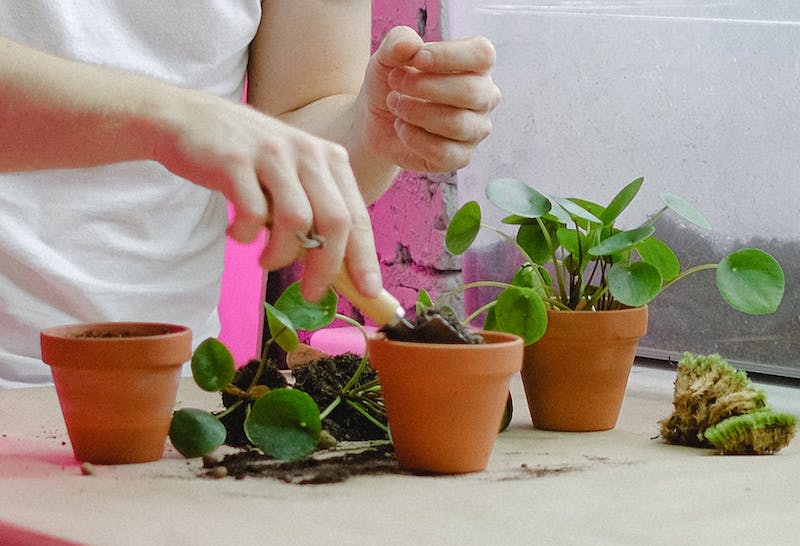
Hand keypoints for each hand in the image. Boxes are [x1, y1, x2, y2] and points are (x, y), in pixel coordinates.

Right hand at [153, 89, 381, 301]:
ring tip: (266, 261)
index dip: (364, 258)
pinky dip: (245, 235)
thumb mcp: (292, 174)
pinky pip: (251, 213)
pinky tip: (237, 234)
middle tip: (311, 292)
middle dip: (326, 267)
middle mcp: (307, 151)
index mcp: (329, 157)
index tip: (369, 292)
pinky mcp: (235, 160)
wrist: (186, 118)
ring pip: (296, 220)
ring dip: (281, 254)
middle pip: (334, 220)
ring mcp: (272, 154)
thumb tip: (338, 269)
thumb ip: (315, 210)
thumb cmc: (246, 158)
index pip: (357, 215)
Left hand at [361, 26, 500, 172]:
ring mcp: (475, 130)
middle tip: (396, 82)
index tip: (417, 59)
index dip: (449, 55)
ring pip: (457, 124)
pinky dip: (414, 138)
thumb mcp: (388, 56)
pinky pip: (444, 152)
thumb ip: (398, 42)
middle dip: (425, 87)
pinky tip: (401, 128)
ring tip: (395, 104)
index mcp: (476, 66)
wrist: (376, 119)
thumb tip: (411, 46)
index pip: (482, 55)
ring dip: (416, 112)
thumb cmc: (392, 82)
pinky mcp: (460, 157)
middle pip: (470, 91)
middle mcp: (483, 97)